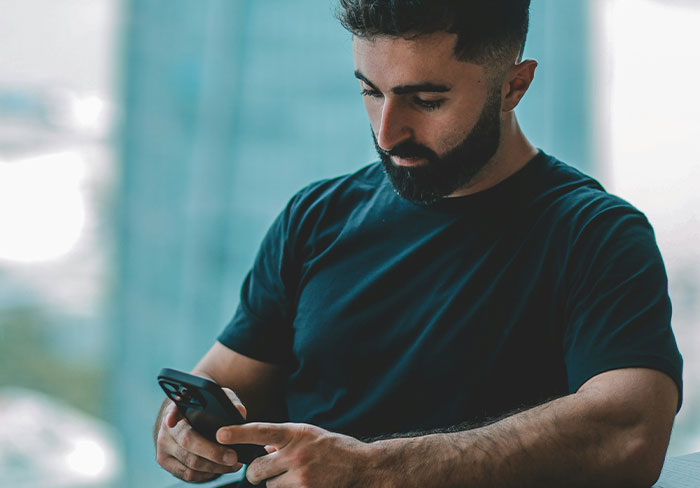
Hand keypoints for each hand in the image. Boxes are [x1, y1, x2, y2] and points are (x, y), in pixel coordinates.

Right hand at [155, 388, 245, 481]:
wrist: (190, 424)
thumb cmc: (207, 411)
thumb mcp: (218, 401)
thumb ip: (228, 402)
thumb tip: (239, 412)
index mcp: (178, 409)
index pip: (173, 409)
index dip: (172, 415)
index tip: (172, 420)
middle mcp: (167, 428)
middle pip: (187, 441)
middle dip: (212, 452)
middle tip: (233, 456)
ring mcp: (164, 447)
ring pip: (189, 462)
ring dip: (214, 466)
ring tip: (233, 463)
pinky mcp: (166, 462)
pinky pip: (188, 474)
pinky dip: (207, 474)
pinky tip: (222, 468)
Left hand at [216, 422, 372, 486]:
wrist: (361, 466)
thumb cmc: (334, 448)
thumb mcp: (309, 435)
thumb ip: (285, 440)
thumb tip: (264, 446)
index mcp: (295, 433)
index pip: (260, 431)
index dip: (238, 433)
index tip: (220, 434)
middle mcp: (295, 453)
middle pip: (257, 469)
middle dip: (258, 473)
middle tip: (267, 471)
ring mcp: (300, 475)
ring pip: (270, 486)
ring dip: (277, 484)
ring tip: (297, 476)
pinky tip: (304, 484)